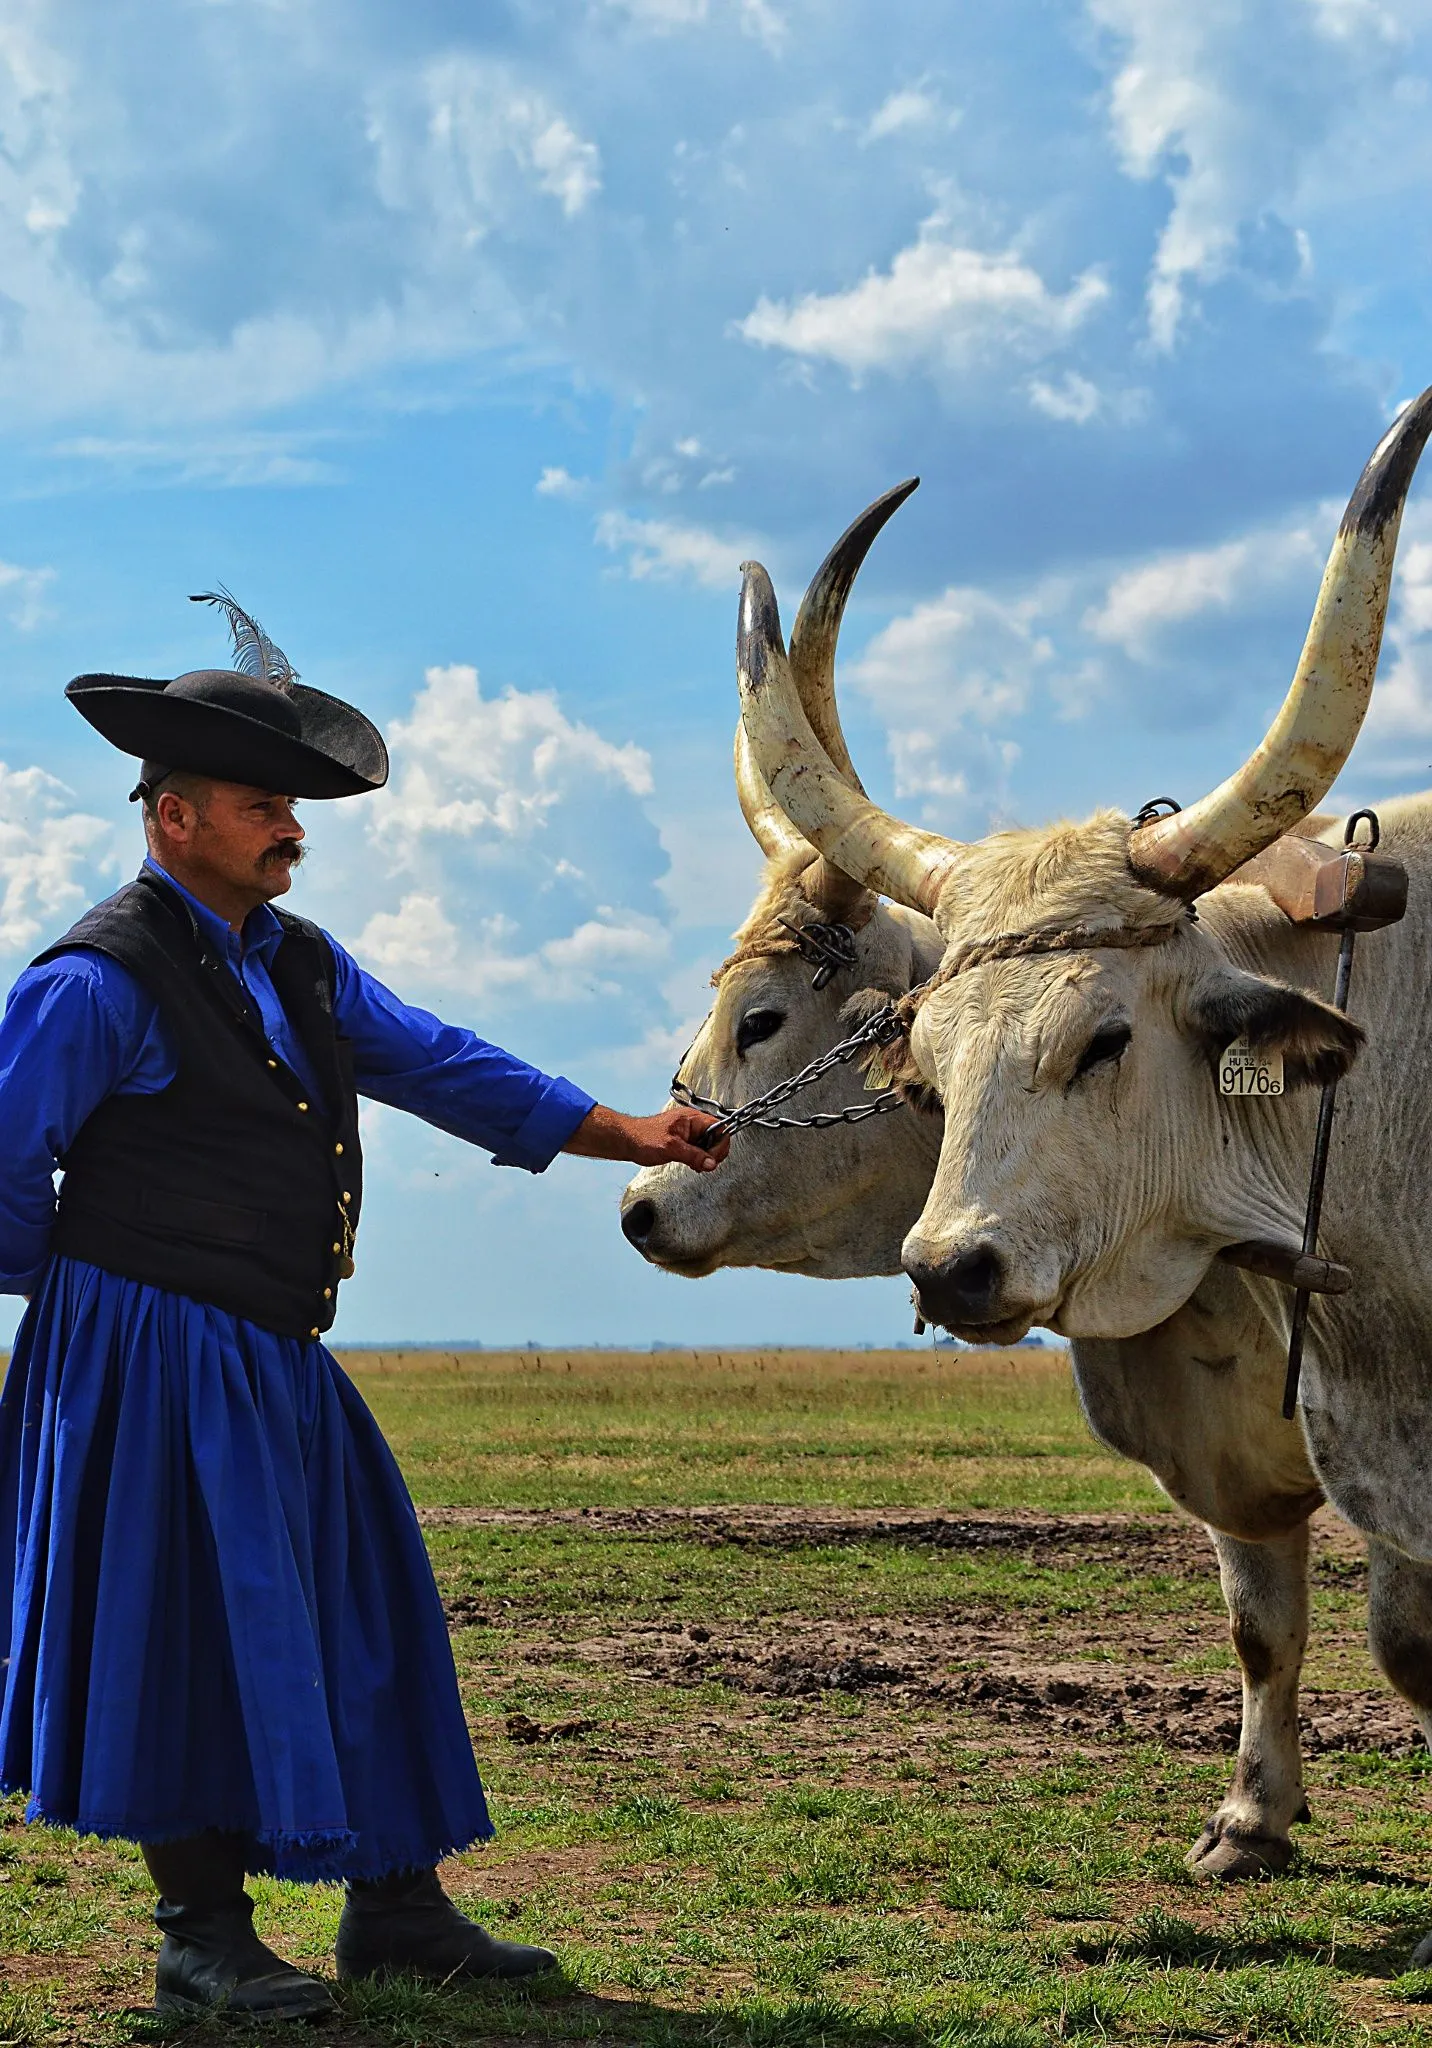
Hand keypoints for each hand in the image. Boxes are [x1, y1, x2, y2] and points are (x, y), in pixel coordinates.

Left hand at [563, 1103, 729, 1170]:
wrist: (627, 1140)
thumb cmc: (643, 1138)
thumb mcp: (671, 1148)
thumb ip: (693, 1156)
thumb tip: (712, 1163)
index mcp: (692, 1118)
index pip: (720, 1128)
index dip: (720, 1145)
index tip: (712, 1159)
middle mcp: (693, 1123)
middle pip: (716, 1137)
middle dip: (713, 1154)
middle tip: (703, 1164)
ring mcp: (689, 1132)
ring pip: (708, 1145)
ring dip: (705, 1158)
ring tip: (695, 1165)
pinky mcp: (684, 1141)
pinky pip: (699, 1149)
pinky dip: (698, 1159)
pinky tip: (692, 1164)